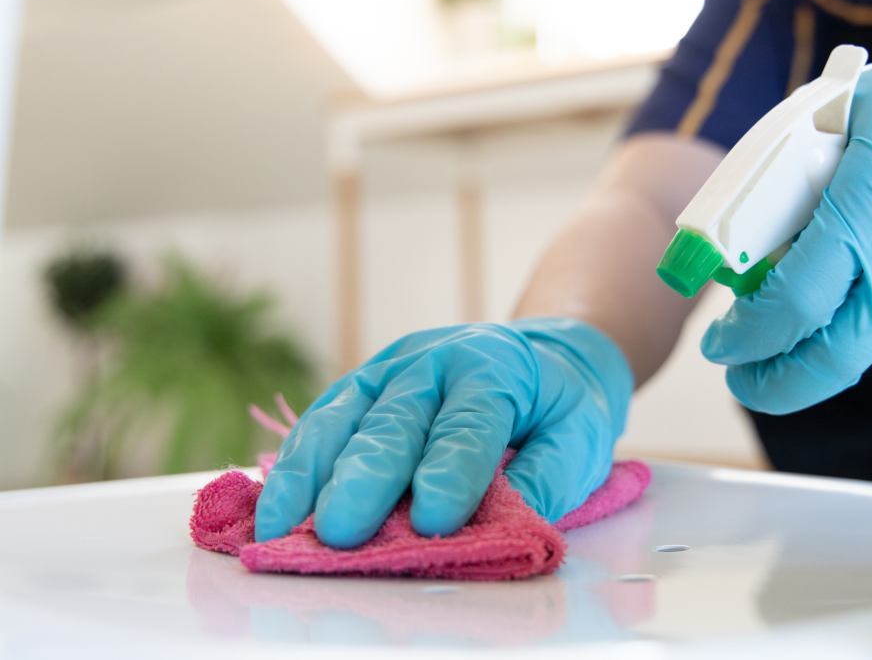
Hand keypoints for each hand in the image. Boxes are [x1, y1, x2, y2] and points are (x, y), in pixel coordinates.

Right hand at [253, 318, 631, 547]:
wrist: (538, 357)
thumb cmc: (557, 405)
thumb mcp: (580, 435)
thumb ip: (550, 476)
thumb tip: (513, 522)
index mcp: (493, 368)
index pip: (469, 424)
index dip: (452, 472)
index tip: (436, 521)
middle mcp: (431, 362)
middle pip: (394, 421)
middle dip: (366, 479)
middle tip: (343, 531)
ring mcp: (387, 371)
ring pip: (342, 417)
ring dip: (310, 474)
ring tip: (283, 525)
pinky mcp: (359, 389)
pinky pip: (320, 423)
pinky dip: (295, 464)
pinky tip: (275, 504)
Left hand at [702, 0, 871, 413]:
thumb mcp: (831, 121)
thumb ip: (781, 191)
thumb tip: (738, 255)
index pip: (795, 307)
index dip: (746, 340)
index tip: (723, 345)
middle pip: (835, 359)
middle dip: (778, 383)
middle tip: (747, 375)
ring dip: (844, 315)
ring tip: (853, 250)